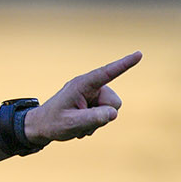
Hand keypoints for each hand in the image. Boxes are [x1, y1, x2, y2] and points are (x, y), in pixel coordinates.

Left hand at [24, 51, 141, 144]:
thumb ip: (94, 118)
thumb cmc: (53, 123)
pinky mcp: (93, 102)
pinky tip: (80, 125)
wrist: (41, 127)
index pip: (107, 73)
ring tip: (78, 124)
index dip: (124, 64)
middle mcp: (89, 87)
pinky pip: (106, 115)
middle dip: (103, 116)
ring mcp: (92, 95)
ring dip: (97, 122)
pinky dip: (95, 124)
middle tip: (81, 121)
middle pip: (114, 102)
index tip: (139, 54)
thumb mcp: (72, 123)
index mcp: (82, 85)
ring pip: (111, 111)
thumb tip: (113, 113)